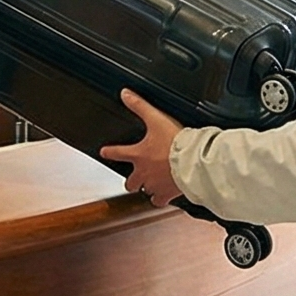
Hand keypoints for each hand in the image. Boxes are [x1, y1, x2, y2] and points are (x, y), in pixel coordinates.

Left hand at [99, 90, 184, 205]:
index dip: (109, 152)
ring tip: (151, 187)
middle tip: (133, 179)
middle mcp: (143, 173)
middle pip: (130, 182)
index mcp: (138, 155)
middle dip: (131, 181)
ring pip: (145, 192)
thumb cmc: (175, 143)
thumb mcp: (156, 119)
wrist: (192, 161)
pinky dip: (161, 199)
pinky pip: (160, 201)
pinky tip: (165, 196)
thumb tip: (126, 94)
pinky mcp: (167, 194)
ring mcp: (155, 185)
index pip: (117, 153)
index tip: (104, 152)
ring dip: (147, 189)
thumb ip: (140, 106)